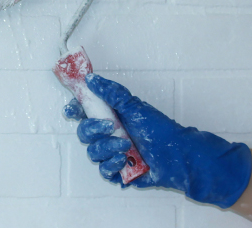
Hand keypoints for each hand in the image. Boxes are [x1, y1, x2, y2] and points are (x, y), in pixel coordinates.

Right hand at [63, 74, 251, 207]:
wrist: (178, 155)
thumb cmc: (160, 129)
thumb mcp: (135, 106)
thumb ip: (111, 93)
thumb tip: (91, 79)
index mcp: (111, 116)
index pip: (85, 112)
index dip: (76, 110)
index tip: (73, 110)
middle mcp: (109, 134)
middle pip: (84, 133)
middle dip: (93, 130)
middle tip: (110, 126)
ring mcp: (113, 153)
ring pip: (93, 153)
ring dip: (107, 148)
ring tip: (125, 146)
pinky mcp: (118, 171)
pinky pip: (103, 171)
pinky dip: (111, 165)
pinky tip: (123, 160)